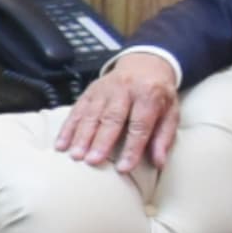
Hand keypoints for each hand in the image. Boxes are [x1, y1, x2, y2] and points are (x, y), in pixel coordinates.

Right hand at [58, 49, 181, 175]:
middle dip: (101, 141)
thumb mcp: (170, 112)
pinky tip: (61, 144)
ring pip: (91, 114)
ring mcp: (105, 89)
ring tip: (75, 155)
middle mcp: (125, 90)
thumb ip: (163, 137)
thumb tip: (159, 162)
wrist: (145, 64)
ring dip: (81, 136)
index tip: (124, 168)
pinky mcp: (90, 91)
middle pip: (112, 118)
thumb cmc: (158, 94)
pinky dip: (68, 128)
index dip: (132, 148)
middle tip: (92, 161)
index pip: (140, 125)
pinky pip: (77, 110)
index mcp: (149, 95)